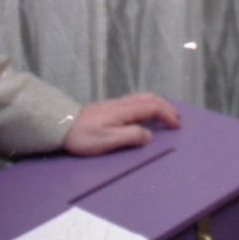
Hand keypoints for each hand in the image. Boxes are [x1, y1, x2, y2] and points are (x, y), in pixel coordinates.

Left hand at [62, 92, 180, 155]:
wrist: (61, 125)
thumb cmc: (83, 136)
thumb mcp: (107, 141)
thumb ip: (131, 137)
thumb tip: (148, 135)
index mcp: (124, 111)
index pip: (153, 108)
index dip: (167, 115)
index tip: (176, 125)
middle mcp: (122, 104)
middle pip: (150, 99)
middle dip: (167, 107)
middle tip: (177, 118)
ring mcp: (115, 104)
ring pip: (143, 98)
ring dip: (158, 104)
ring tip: (166, 113)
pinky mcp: (109, 107)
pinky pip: (136, 101)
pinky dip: (148, 104)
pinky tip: (145, 113)